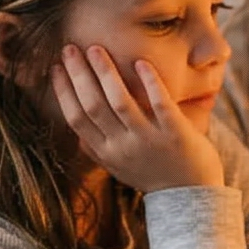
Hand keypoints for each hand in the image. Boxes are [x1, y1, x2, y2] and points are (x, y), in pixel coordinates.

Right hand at [51, 44, 222, 194]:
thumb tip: (77, 137)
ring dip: (105, 72)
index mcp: (107, 153)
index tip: (56, 67)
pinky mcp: (175, 134)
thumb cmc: (155, 177)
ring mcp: (149, 140)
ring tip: (96, 49)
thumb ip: (99, 152)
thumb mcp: (120, 169)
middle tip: (70, 48)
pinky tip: (141, 62)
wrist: (192, 200)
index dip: (64, 91)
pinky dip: (150, 82)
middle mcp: (123, 147)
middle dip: (78, 74)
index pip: (76, 118)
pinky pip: (160, 103)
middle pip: (93, 105)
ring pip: (120, 101)